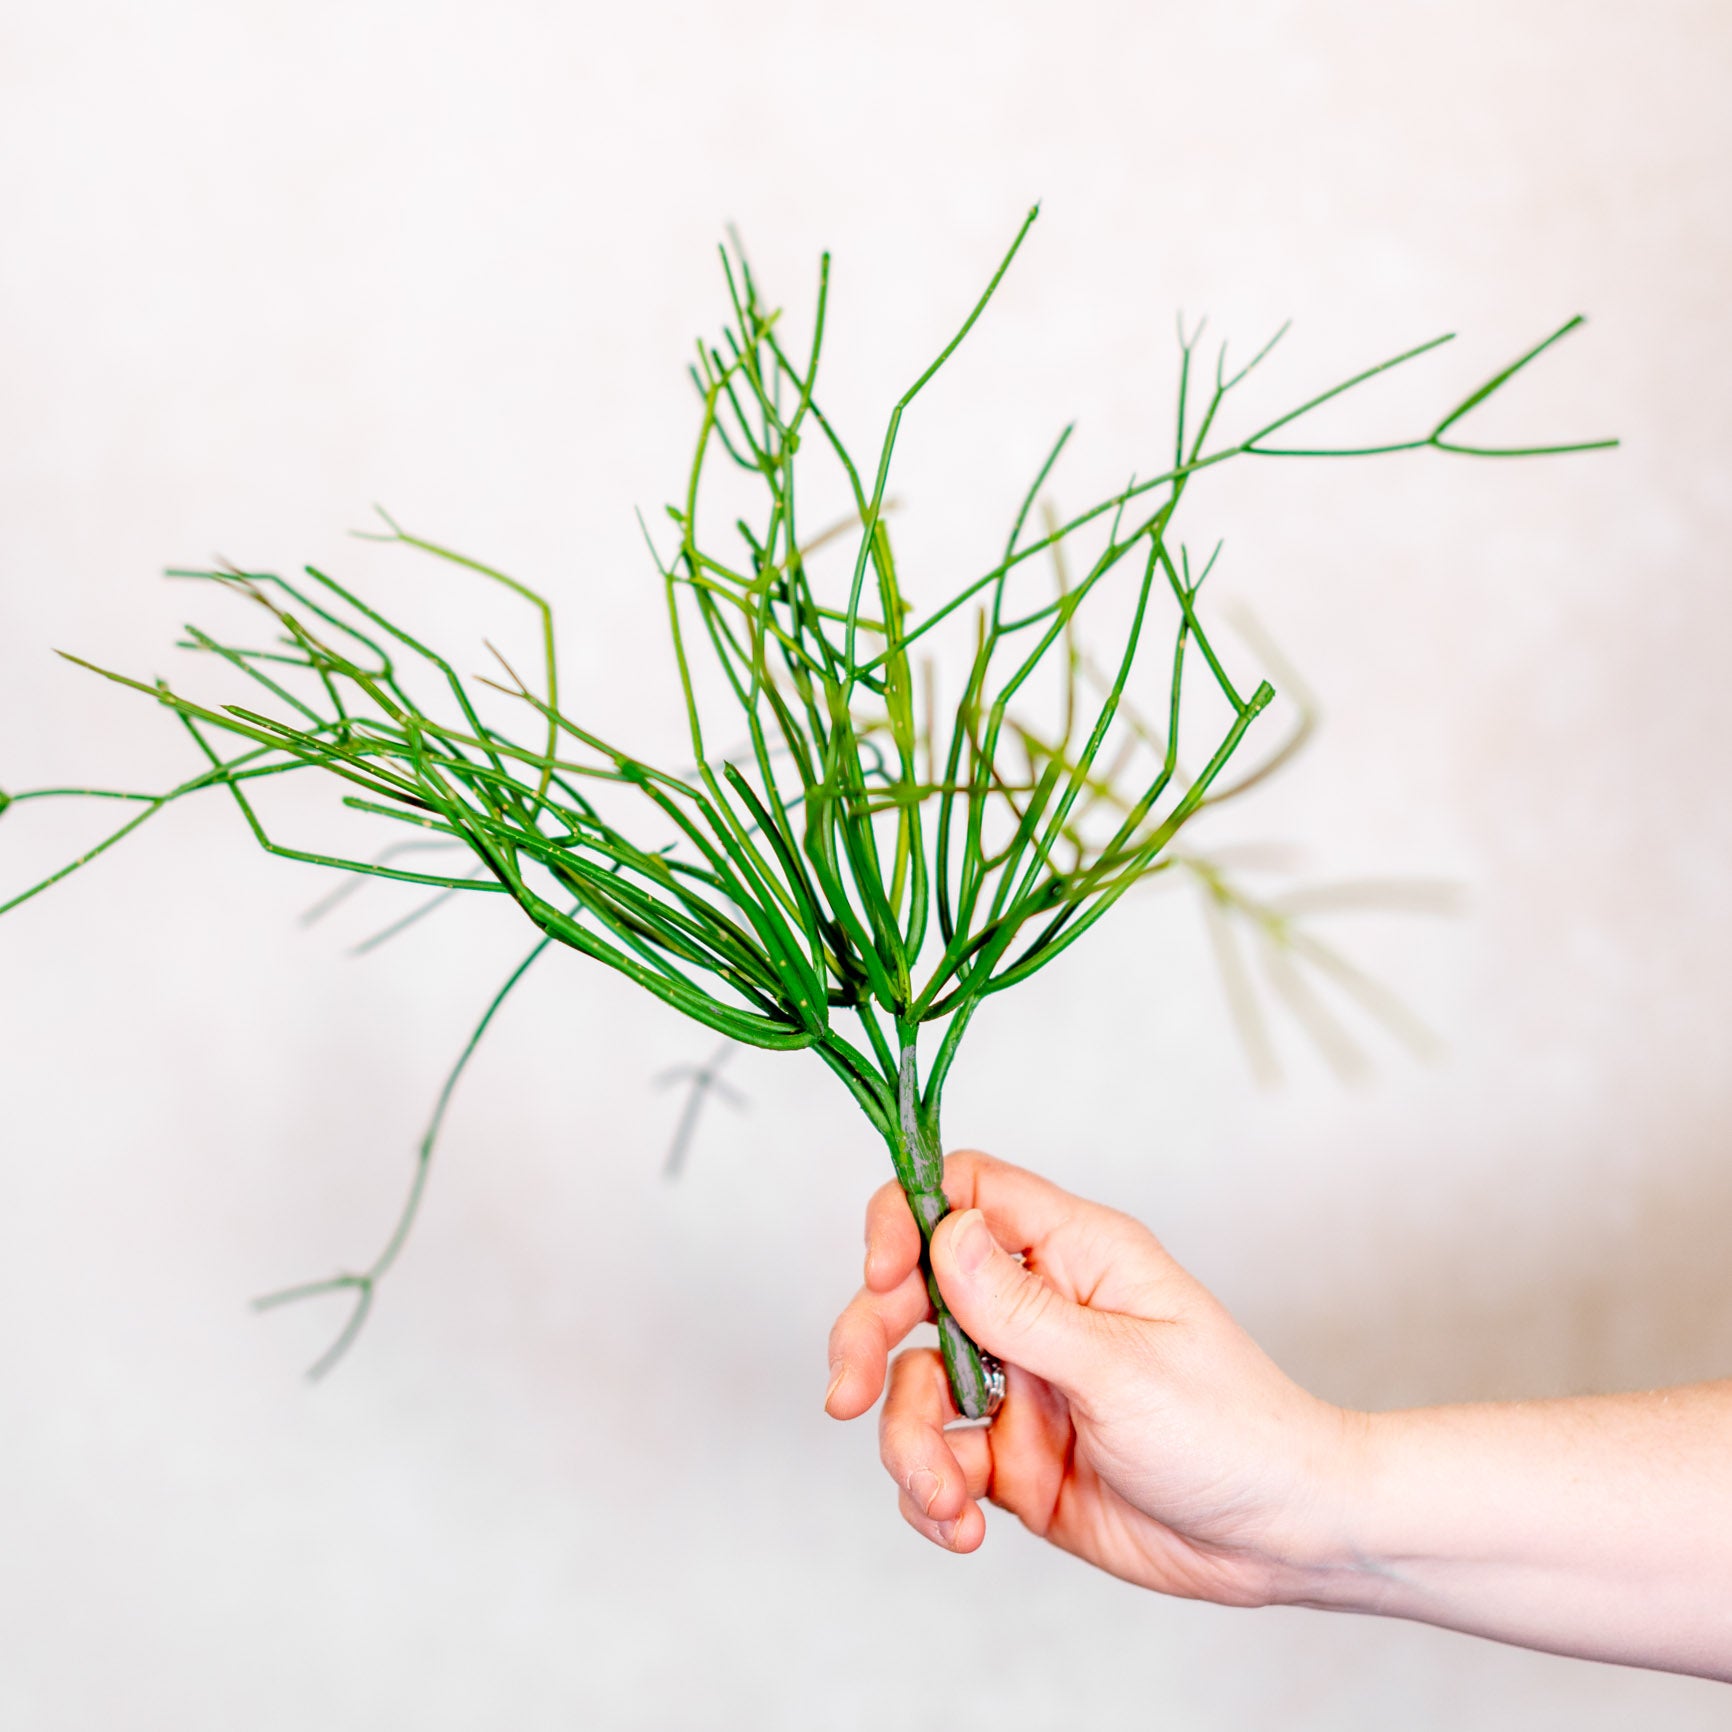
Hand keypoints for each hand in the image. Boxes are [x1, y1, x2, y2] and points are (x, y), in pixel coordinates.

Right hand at [825, 1150, 1359, 1605]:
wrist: (1280, 1539)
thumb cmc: (1232, 1429)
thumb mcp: (1121, 1366)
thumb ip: (1021, 1308)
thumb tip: (943, 1234)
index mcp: (1072, 1255)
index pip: (966, 1195)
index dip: (907, 1220)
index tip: (880, 1277)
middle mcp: (1037, 1310)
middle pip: (912, 1293)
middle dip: (867, 1341)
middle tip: (845, 1396)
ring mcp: (1019, 1384)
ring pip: (915, 1388)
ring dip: (910, 1445)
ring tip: (948, 1499)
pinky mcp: (1012, 1456)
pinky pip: (938, 1461)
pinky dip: (932, 1496)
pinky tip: (965, 1529)